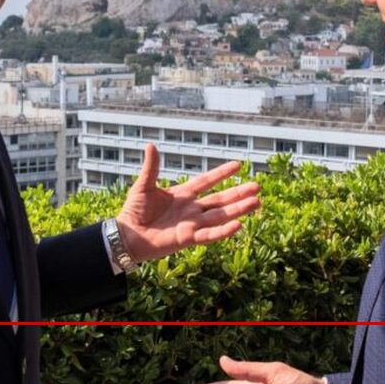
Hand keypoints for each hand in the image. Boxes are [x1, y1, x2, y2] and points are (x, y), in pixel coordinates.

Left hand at [115, 144, 259, 262]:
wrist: (127, 235)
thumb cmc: (134, 211)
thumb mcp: (143, 186)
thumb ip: (151, 168)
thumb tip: (151, 145)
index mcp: (182, 194)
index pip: (206, 181)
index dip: (221, 173)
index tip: (238, 164)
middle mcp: (191, 209)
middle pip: (220, 200)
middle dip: (238, 194)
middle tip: (257, 186)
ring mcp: (191, 224)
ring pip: (220, 216)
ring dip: (238, 210)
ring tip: (257, 203)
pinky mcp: (187, 239)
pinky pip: (209, 235)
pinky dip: (223, 231)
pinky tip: (238, 225)